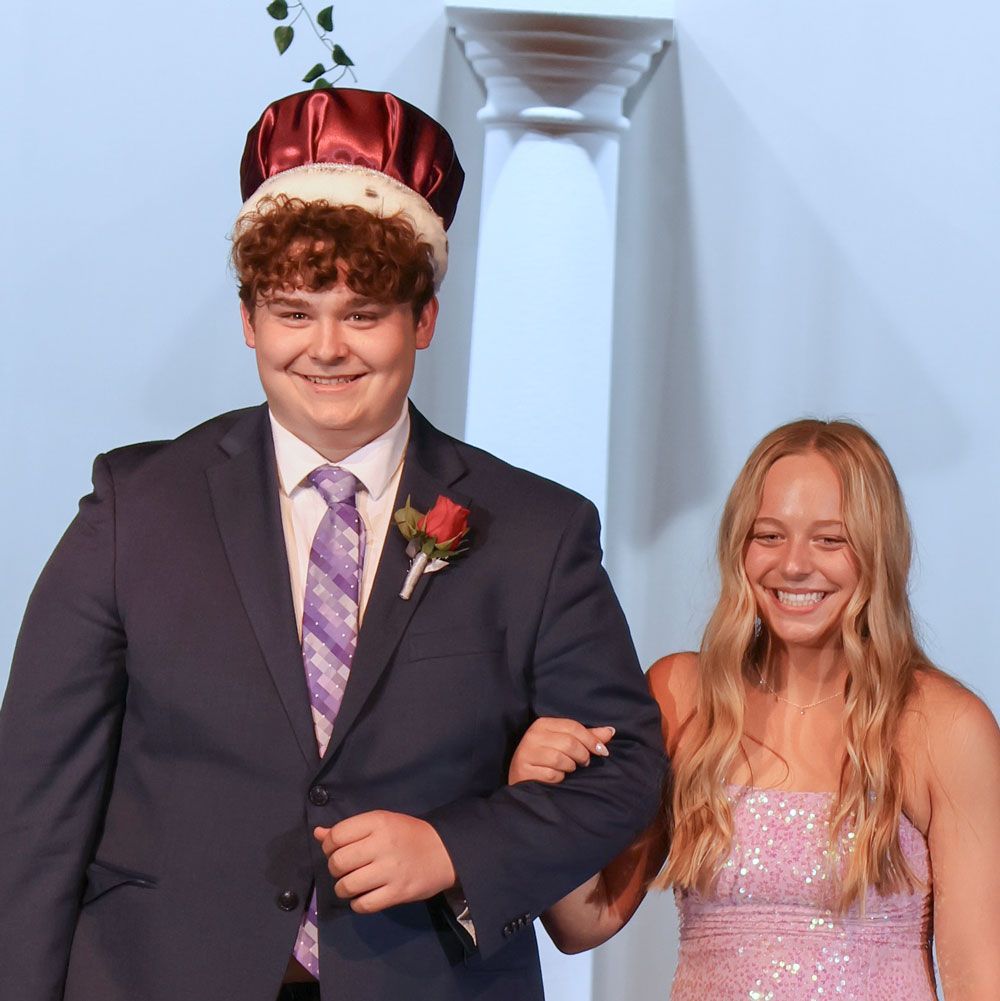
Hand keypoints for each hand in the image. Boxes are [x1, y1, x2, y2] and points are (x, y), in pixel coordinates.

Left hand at [314, 811, 456, 913]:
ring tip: (351, 885)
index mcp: (378, 821)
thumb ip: (350, 829)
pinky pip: (364, 905)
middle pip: (338, 862)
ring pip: (347, 886)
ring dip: (343, 888)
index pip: (337, 835)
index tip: (336, 850)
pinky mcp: (398, 893)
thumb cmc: (408, 834)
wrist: (445, 851)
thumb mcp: (381, 822)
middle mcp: (383, 844)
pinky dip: (357, 904)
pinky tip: (363, 896)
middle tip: (344, 869)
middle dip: (334, 869)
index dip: (329, 846)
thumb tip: (318, 834)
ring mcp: (391, 870)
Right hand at [508, 717, 614, 784]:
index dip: (592, 739)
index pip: (573, 727)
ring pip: (561, 759)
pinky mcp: (524, 770)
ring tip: (568, 768)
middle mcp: (533, 735)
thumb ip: (587, 736)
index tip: (603, 751)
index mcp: (543, 723)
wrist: (521, 776)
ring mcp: (526, 752)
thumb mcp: (564, 742)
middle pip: (569, 743)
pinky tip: (555, 776)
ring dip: (570, 767)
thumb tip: (611, 731)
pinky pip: (552, 775)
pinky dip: (559, 778)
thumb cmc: (546, 757)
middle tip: (583, 762)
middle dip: (582, 756)